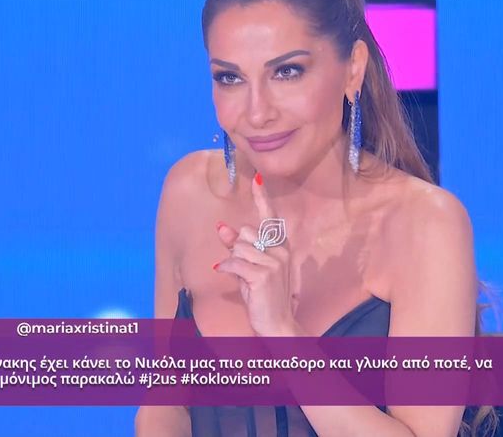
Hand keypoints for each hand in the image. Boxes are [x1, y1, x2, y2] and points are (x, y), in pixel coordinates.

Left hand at [214, 172, 301, 336]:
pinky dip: (226, 268)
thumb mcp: (249, 268)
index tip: (257, 178)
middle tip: (244, 268)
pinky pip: (234, 262)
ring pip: (238, 247)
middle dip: (237, 247)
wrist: (277, 324)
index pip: (271, 217)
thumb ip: (237, 247)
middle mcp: (280, 251)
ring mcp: (273, 263)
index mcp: (281, 248)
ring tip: (244, 279)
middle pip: (245, 232)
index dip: (262, 197)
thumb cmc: (264, 297)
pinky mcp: (262, 275)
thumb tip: (221, 227)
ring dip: (234, 262)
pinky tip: (224, 273)